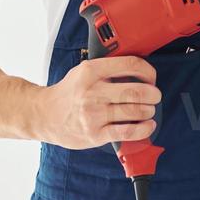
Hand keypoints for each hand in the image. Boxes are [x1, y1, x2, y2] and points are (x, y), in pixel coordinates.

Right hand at [35, 55, 159, 148]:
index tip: (151, 77)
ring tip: (148, 110)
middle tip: (154, 96)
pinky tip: (148, 125)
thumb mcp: (83, 71)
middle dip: (152, 94)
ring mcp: (93, 114)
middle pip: (135, 91)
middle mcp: (92, 91)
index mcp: (91, 71)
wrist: (44, 115)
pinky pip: (127, 131)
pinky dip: (143, 129)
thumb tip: (139, 70)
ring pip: (134, 111)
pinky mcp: (95, 134)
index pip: (130, 64)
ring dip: (148, 111)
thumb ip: (107, 69)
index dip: (148, 71)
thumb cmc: (68, 93)